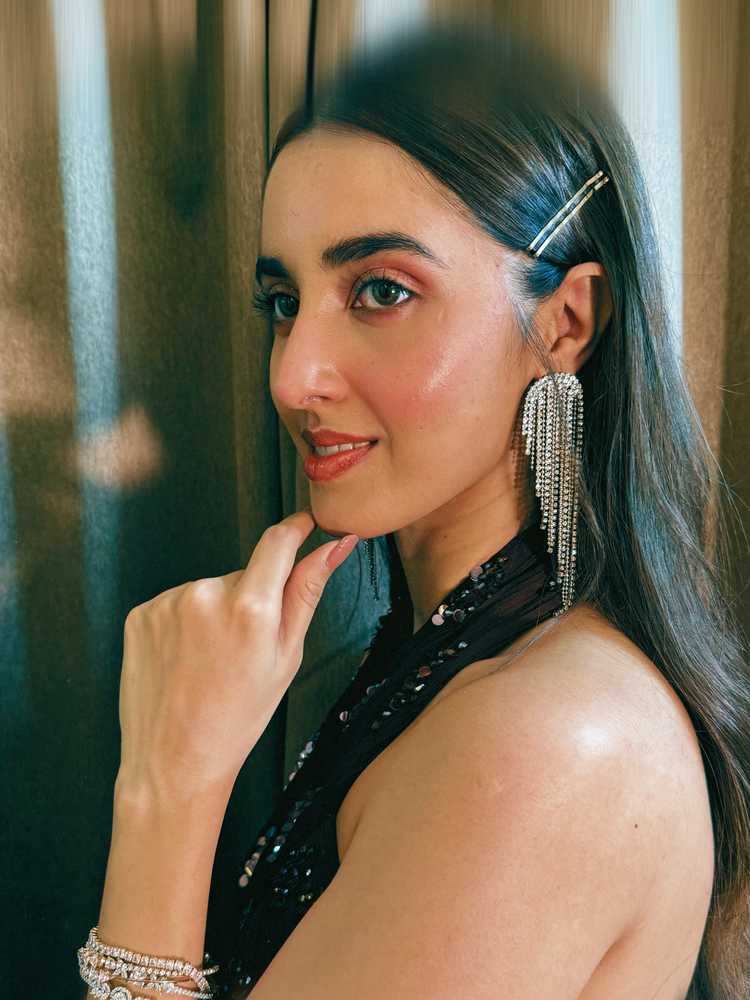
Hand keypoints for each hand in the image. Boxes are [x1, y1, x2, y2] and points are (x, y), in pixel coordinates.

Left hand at [116, 511, 358, 799]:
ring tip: (209, 662)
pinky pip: (176, 604)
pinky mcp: (141, 614)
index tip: (304, 526)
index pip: (278, 541)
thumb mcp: (287, 656)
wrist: (174, 761)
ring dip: (215, 614)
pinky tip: (184, 660)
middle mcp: (205, 595)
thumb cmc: (239, 717)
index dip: (295, 530)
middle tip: (244, 651)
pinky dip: (185, 625)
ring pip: (209, 591)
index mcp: (250, 608)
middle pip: (243, 575)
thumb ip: (307, 592)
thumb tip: (336, 544)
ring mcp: (167, 603)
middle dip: (250, 600)